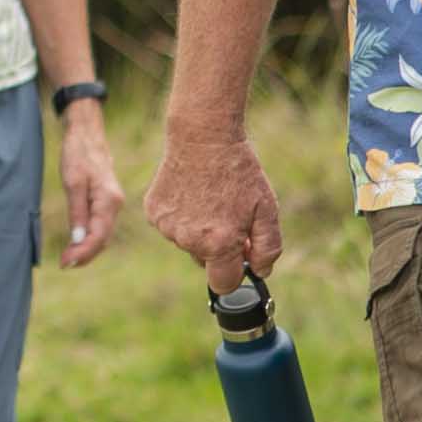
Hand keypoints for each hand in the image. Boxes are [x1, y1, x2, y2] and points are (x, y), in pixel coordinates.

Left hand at [52, 103, 127, 266]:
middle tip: (63, 264)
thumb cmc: (78, 154)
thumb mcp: (73, 182)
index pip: (98, 236)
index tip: (65, 263)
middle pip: (103, 239)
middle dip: (84, 255)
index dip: (83, 253)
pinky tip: (77, 243)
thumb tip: (79, 239)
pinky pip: (101, 226)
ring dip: (87, 248)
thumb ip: (78, 211)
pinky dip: (90, 238)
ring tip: (68, 258)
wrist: (86, 133)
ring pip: (102, 234)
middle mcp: (115, 204)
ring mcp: (113, 203)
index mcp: (109, 200)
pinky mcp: (106, 201)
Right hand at [143, 118, 281, 290]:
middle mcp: (189, 241)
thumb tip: (259, 272)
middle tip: (228, 216)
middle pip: (205, 263)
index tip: (240, 257)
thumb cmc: (238, 173)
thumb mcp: (267, 209)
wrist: (202, 137)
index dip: (235, 273)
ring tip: (209, 199)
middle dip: (218, 248)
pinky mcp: (154, 214)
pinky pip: (171, 228)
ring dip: (199, 232)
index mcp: (219, 244)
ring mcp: (168, 228)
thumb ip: (268, 249)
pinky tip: (191, 194)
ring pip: (187, 244)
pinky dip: (182, 217)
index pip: (224, 284)